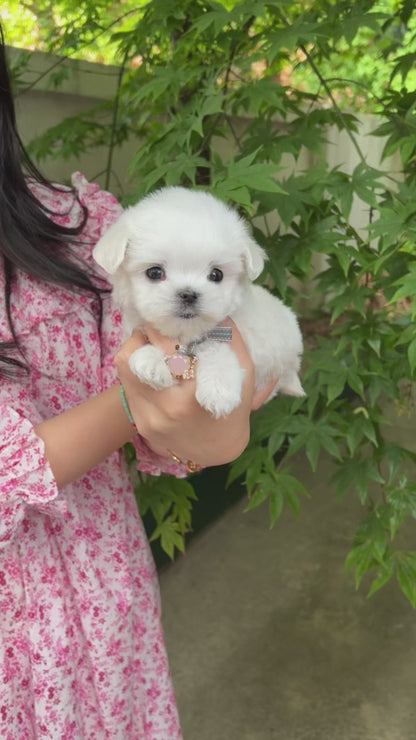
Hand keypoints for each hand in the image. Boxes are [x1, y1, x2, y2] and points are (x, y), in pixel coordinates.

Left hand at [115, 321, 273, 466]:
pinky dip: (137, 367)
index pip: (166, 348)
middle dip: (149, 333)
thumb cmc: (233, 409)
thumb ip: (230, 340)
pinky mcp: (139, 421)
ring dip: (138, 347)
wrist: (217, 451)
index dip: (165, 327)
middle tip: (162, 326)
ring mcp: (147, 417)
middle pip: (138, 354)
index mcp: (192, 395)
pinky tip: (153, 364)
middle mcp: (164, 407)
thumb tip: (214, 311)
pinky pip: (126, 383)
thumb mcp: (242, 374)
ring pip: (125, 365)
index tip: (172, 318)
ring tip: (155, 344)